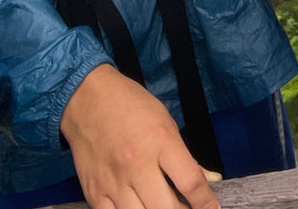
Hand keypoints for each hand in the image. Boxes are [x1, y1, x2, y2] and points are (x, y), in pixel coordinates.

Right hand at [61, 64, 220, 208]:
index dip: (205, 203)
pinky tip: (138, 208)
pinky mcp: (93, 191)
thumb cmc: (131, 105)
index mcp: (160, 143)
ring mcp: (113, 181)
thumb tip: (211, 179)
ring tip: (162, 207)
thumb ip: (186, 157)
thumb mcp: (166, 122)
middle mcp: (137, 165)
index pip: (190, 182)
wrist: (86, 98)